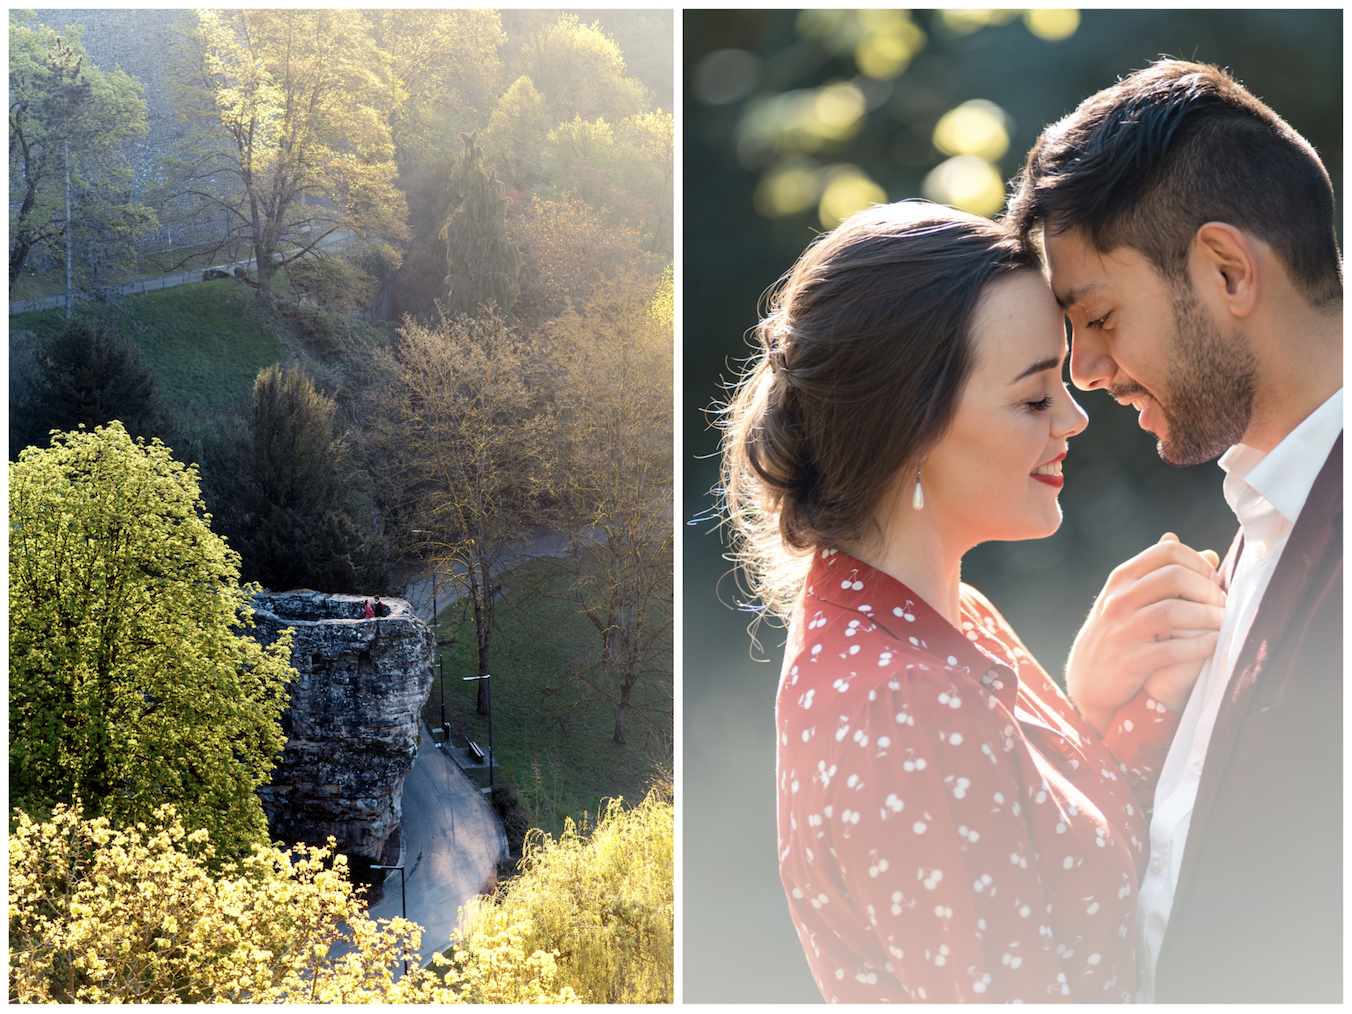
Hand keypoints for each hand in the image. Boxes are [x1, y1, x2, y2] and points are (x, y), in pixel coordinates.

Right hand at [1066, 533, 1224, 736]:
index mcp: (1122, 578)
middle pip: (1174, 577)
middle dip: (1207, 589)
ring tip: (1222, 624)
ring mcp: (1122, 629)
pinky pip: (1172, 649)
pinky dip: (1200, 645)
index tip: (1212, 580)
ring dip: (1208, 616)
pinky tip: (1214, 644)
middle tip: (1222, 604)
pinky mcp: (1130, 660)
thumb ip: (1168, 574)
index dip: (1198, 562)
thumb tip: (1210, 555)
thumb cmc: (1119, 631)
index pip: (1168, 552)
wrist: (1088, 677)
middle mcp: (1119, 599)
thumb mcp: (1132, 597)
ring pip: (1173, 611)